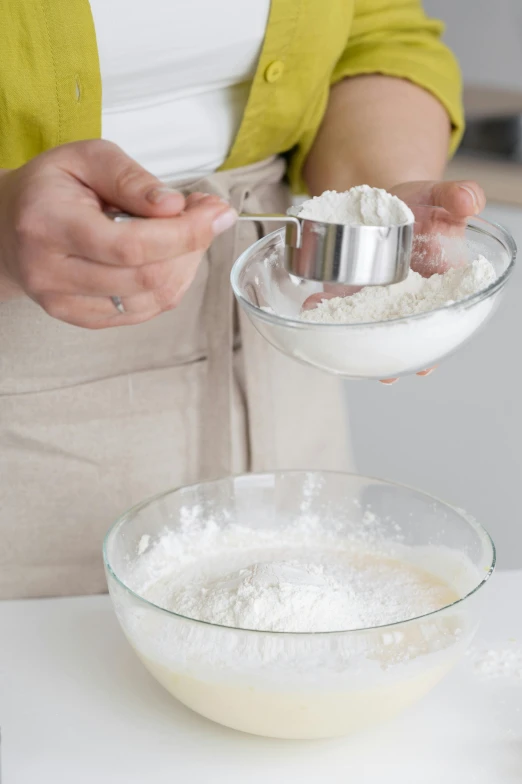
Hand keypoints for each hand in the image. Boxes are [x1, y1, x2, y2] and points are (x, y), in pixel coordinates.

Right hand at [0, 140, 236, 327]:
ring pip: (152, 299)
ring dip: (186, 266)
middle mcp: (52, 272)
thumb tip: (174, 206)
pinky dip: (170, 284)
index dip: (184, 233)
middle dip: (192, 246)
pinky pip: (144, 312)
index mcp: (49, 224)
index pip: (131, 245)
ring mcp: (65, 303)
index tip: (215, 213)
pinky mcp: (81, 319)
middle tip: (206, 217)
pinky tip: (169, 258)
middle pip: (147, 277)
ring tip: (186, 234)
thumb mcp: (87, 158)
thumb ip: (131, 178)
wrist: (8, 226)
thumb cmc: (50, 188)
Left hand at [302, 179, 485, 383]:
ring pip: (369, 325)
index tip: (426, 366)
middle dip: (395, 356)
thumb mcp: (440, 195)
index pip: (441, 316)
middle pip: (403, 332)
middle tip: (387, 375)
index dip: (433, 341)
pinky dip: (324, 308)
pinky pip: (339, 303)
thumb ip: (458, 197)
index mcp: (440, 281)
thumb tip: (472, 201)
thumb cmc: (422, 203)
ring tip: (342, 346)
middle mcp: (409, 296)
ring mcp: (379, 295)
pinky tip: (312, 308)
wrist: (390, 200)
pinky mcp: (353, 287)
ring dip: (355, 339)